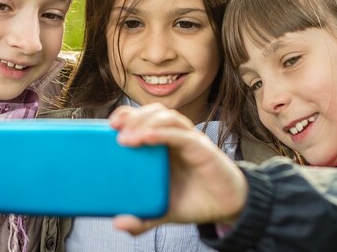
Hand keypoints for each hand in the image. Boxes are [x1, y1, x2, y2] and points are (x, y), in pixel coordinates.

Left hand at [109, 103, 247, 234]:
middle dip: (133, 116)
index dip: (127, 115)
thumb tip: (118, 223)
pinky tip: (146, 137)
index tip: (109, 124)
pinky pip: (182, 135)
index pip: (145, 118)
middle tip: (115, 131)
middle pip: (154, 112)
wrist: (227, 207)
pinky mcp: (203, 148)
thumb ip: (142, 218)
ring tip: (126, 139)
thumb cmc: (194, 200)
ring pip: (167, 117)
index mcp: (164, 145)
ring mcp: (190, 140)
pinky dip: (163, 133)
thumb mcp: (163, 211)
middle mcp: (176, 137)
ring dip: (145, 123)